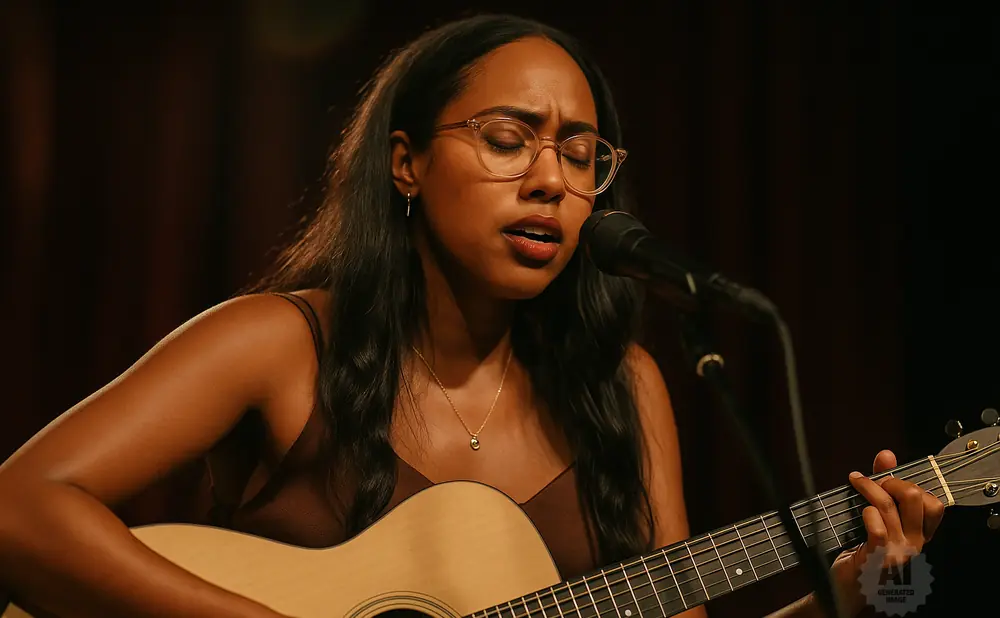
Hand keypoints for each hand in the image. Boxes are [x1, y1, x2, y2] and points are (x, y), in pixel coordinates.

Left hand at [828, 449, 945, 615]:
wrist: (846, 588)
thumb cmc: (862, 551)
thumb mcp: (878, 518)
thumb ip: (884, 487)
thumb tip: (886, 455)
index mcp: (918, 535)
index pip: (935, 505)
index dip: (913, 484)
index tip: (891, 478)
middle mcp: (914, 544)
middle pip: (916, 498)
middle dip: (893, 481)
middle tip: (874, 481)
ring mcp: (898, 552)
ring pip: (890, 507)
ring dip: (869, 487)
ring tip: (856, 481)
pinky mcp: (879, 557)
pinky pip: (877, 526)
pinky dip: (866, 512)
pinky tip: (859, 512)